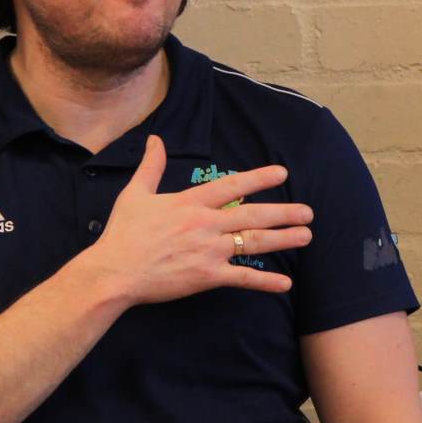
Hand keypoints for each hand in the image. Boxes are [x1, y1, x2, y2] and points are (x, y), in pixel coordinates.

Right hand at [91, 135, 312, 304]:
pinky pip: (242, 278)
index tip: (282, 173)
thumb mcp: (135, 193)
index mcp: (190, 202)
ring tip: (306, 236)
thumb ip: (151, 166)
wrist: (113, 272)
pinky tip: (286, 283)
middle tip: (309, 212)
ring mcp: (208, 250)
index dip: (259, 178)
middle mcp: (204, 224)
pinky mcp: (206, 276)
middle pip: (252, 215)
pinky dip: (265, 281)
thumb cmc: (123, 234)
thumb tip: (155, 139)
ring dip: (283, 239)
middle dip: (284, 213)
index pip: (232, 185)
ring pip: (253, 243)